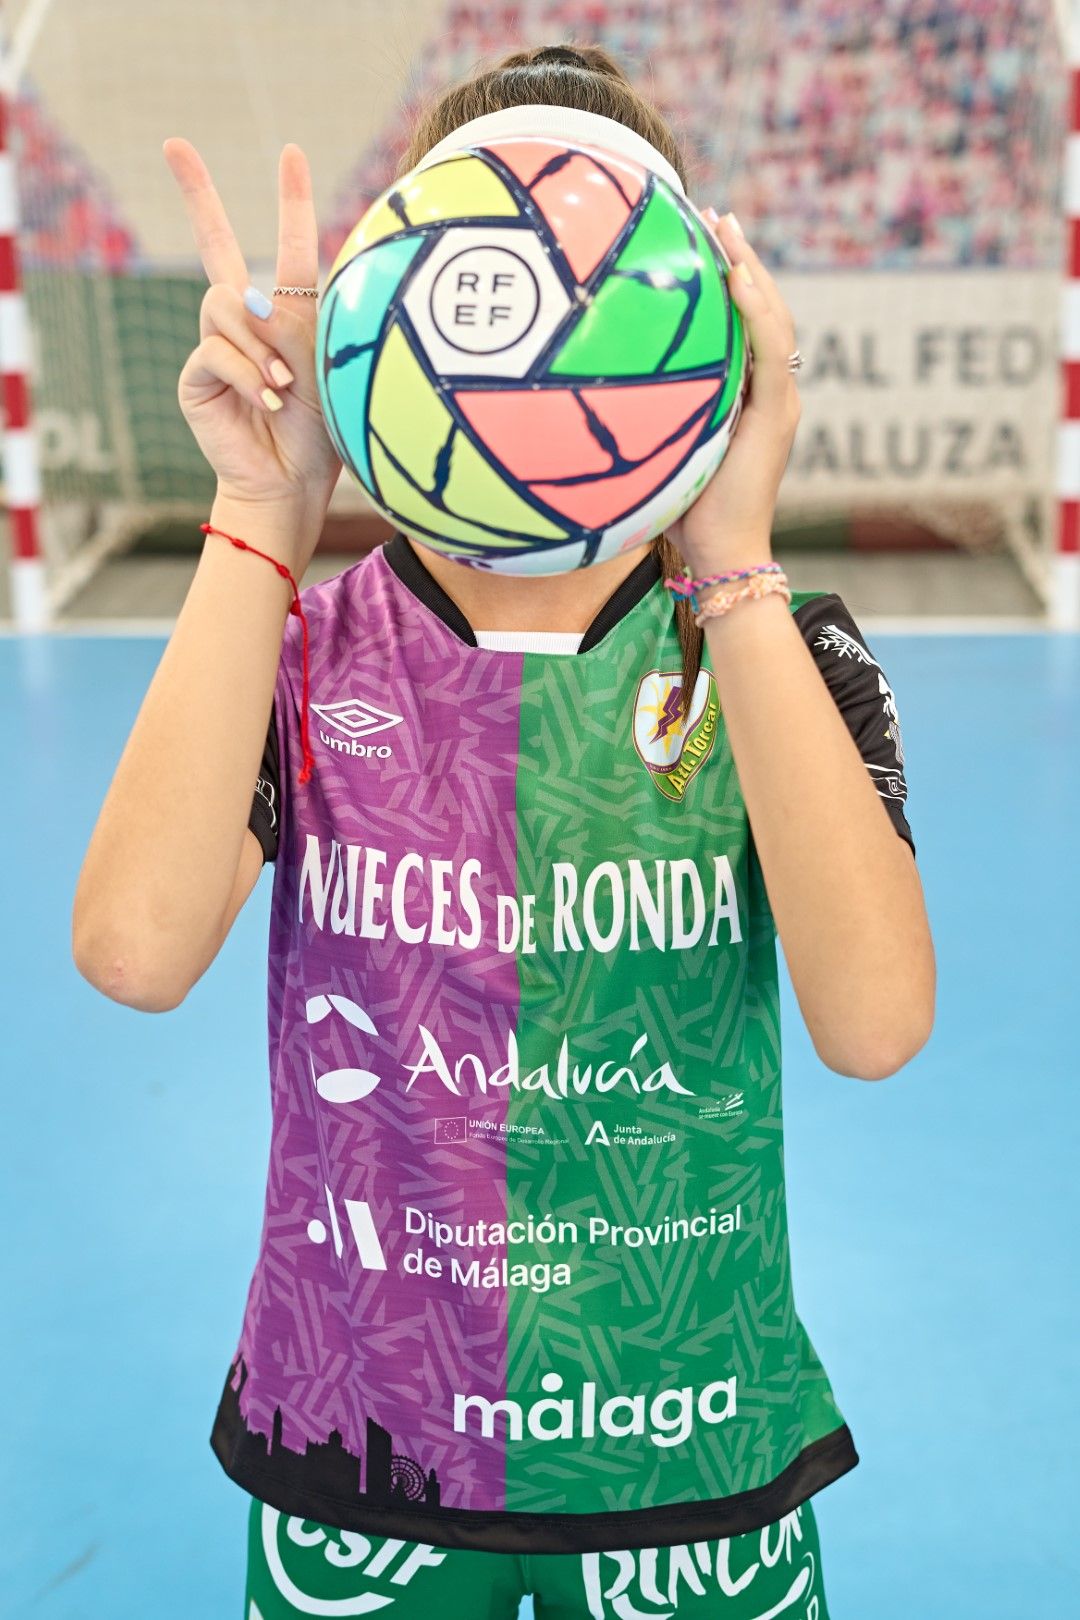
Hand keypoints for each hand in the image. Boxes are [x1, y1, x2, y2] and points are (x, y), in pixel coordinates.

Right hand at [163, 138, 341, 540]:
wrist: (292, 485)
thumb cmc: (322, 435)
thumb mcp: (326, 369)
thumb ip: (297, 326)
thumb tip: (254, 300)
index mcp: (291, 315)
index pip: (291, 246)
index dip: (291, 199)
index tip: (291, 152)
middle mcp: (249, 323)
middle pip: (216, 246)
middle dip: (197, 193)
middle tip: (174, 145)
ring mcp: (218, 346)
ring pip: (226, 305)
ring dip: (260, 344)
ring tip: (284, 387)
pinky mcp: (197, 376)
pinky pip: (216, 351)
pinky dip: (247, 375)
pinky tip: (267, 401)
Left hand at [663, 211, 800, 576]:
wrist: (722, 555)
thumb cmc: (686, 516)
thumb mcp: (664, 452)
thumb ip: (651, 419)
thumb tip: (593, 395)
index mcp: (750, 398)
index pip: (746, 326)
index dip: (730, 280)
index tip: (701, 239)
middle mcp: (772, 393)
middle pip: (764, 310)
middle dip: (741, 258)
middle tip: (713, 214)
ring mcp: (779, 402)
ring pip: (774, 319)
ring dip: (750, 268)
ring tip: (725, 227)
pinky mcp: (776, 416)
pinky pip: (771, 351)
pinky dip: (757, 311)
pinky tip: (737, 276)